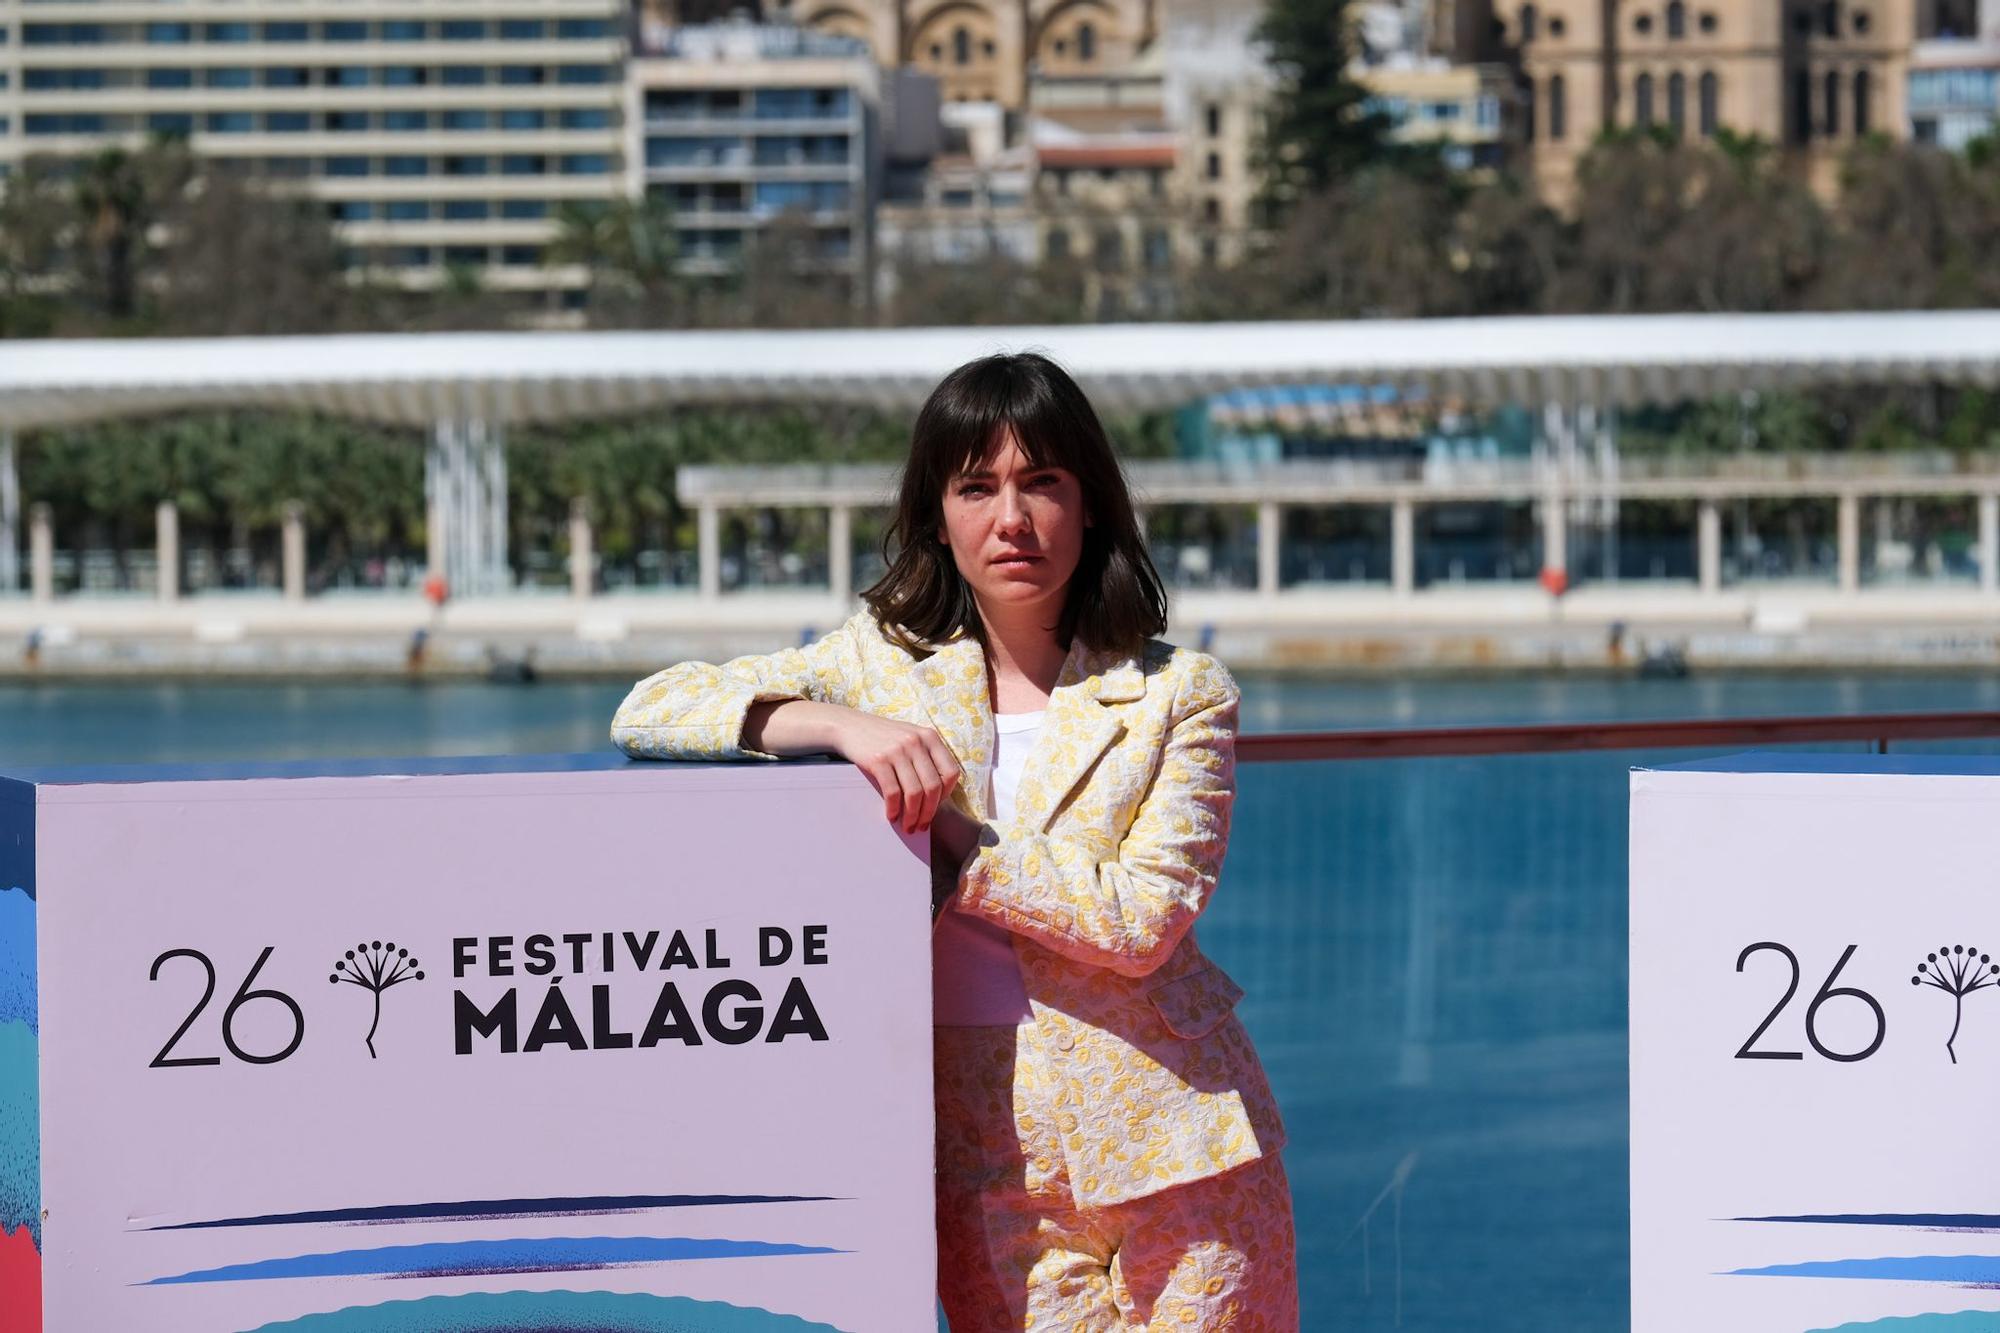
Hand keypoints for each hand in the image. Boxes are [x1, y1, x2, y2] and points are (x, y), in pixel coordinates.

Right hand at [826, 708, 962, 834]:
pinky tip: (892, 816)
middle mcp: (916, 742)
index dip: (947, 793)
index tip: (937, 805)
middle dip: (929, 812)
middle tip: (922, 826)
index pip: (951, 772)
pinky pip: (892, 792)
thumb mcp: (910, 736)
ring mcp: (897, 750)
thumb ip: (927, 756)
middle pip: (933, 786)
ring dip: (912, 815)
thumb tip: (937, 794)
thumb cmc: (883, 736)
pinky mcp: (878, 760)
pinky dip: (894, 809)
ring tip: (908, 826)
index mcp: (929, 737)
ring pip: (914, 792)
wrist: (850, 726)